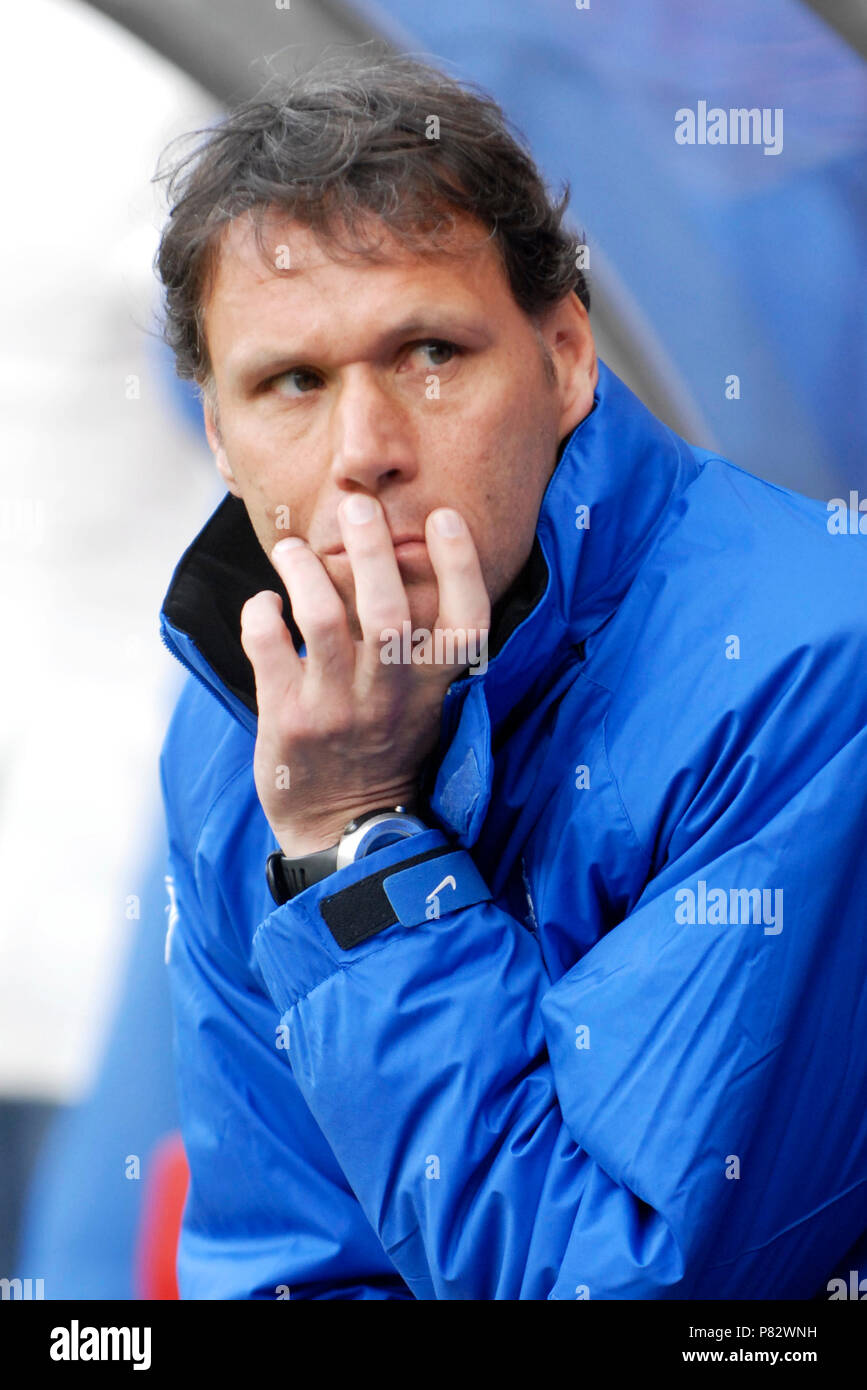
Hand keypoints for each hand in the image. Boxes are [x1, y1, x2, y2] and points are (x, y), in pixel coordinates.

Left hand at [239, 494, 489, 857]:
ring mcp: (337, 709)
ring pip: (323, 620)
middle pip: (388, 611)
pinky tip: (267, 604)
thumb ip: (421, 649)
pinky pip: (268, 647)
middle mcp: (390, 697)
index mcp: (433, 689)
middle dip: (372, 548)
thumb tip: (403, 562)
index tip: (443, 518)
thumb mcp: (424, 705)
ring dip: (304, 571)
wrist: (345, 829)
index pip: (465, 623)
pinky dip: (262, 613)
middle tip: (358, 506)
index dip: (460, 565)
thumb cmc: (385, 750)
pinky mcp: (287, 719)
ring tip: (291, 548)